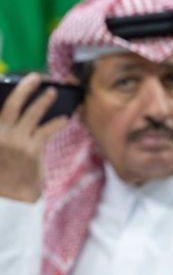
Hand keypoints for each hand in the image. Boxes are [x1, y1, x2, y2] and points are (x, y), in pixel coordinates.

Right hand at [0, 73, 67, 201]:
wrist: (11, 198)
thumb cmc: (5, 171)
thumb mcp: (2, 150)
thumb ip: (6, 130)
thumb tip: (18, 109)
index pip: (0, 108)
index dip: (12, 94)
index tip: (20, 81)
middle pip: (11, 105)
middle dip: (24, 88)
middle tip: (35, 76)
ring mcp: (15, 143)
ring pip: (31, 114)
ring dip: (43, 101)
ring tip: (52, 92)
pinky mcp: (31, 151)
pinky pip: (47, 130)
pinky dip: (56, 123)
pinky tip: (64, 118)